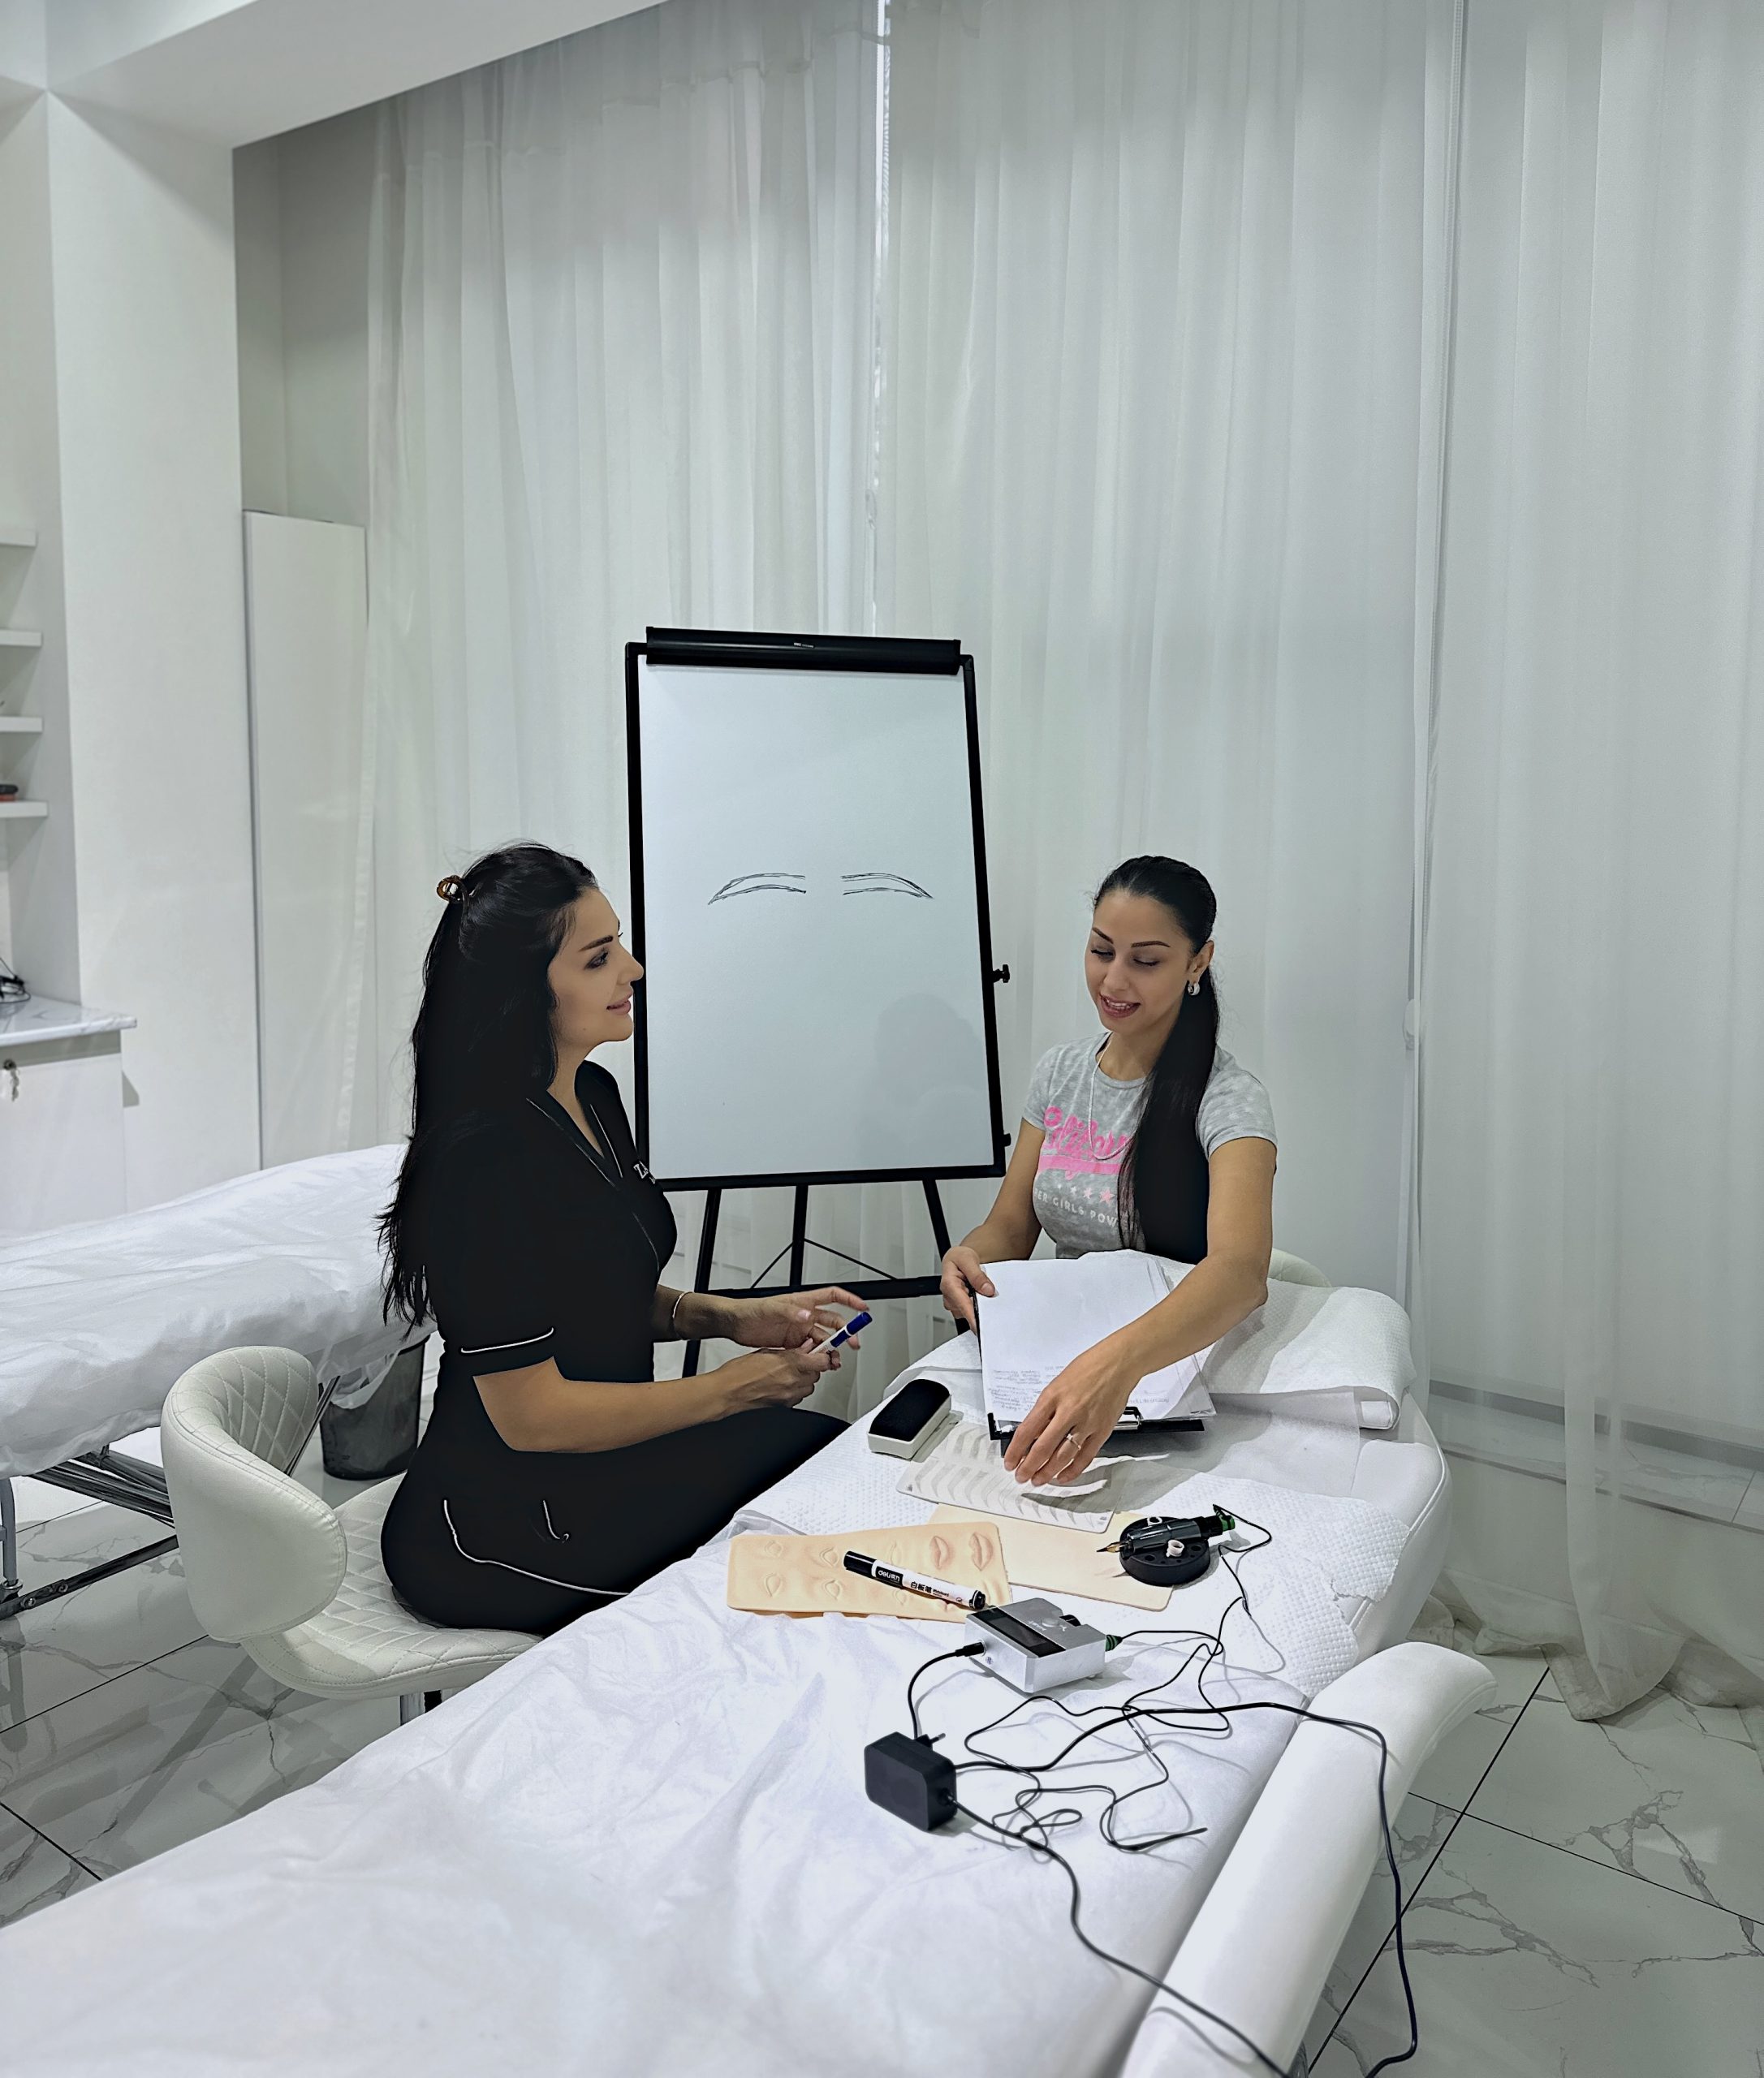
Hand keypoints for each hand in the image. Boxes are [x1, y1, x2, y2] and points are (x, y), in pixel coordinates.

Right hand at [719, 1341, 840, 1414]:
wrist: (728, 1392)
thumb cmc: (739, 1372)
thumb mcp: (767, 1351)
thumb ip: (790, 1350)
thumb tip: (805, 1347)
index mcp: (791, 1363)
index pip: (823, 1360)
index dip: (824, 1355)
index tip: (822, 1351)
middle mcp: (794, 1381)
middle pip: (818, 1374)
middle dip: (813, 1366)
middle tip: (802, 1360)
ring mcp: (790, 1395)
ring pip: (810, 1386)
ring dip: (805, 1378)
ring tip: (790, 1372)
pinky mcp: (785, 1406)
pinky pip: (799, 1396)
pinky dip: (796, 1389)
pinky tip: (783, 1383)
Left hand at [722, 1287, 865, 1358]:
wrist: (735, 1324)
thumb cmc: (750, 1310)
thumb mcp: (771, 1308)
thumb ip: (791, 1312)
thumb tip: (808, 1316)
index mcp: (803, 1302)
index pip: (833, 1296)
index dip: (850, 1300)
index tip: (863, 1308)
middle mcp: (805, 1316)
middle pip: (833, 1322)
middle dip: (846, 1332)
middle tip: (853, 1344)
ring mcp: (799, 1330)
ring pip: (823, 1340)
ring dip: (832, 1349)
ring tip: (835, 1361)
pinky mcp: (792, 1344)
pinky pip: (811, 1350)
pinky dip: (818, 1357)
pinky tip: (819, 1363)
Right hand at [940, 1246, 994, 1329]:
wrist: (958, 1259)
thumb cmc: (960, 1258)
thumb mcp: (969, 1259)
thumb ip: (977, 1275)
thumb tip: (987, 1289)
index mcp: (949, 1285)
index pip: (963, 1305)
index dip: (973, 1317)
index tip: (981, 1326)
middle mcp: (949, 1297)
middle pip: (967, 1311)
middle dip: (980, 1307)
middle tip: (989, 1294)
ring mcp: (954, 1304)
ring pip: (970, 1313)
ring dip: (979, 1305)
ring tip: (981, 1289)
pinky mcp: (960, 1307)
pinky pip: (971, 1311)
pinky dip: (978, 1306)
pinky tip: (978, 1295)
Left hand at [1002, 1342, 1138, 1485]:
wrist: (1117, 1363)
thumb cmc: (1087, 1369)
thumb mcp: (1056, 1385)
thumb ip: (1045, 1410)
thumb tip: (1033, 1434)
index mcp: (1052, 1398)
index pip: (1027, 1431)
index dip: (1016, 1451)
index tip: (1010, 1461)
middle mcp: (1068, 1412)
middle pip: (1043, 1448)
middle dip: (1028, 1466)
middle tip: (1021, 1476)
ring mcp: (1086, 1423)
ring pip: (1063, 1456)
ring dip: (1047, 1472)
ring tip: (1038, 1479)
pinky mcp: (1102, 1431)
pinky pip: (1085, 1457)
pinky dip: (1072, 1470)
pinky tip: (1063, 1476)